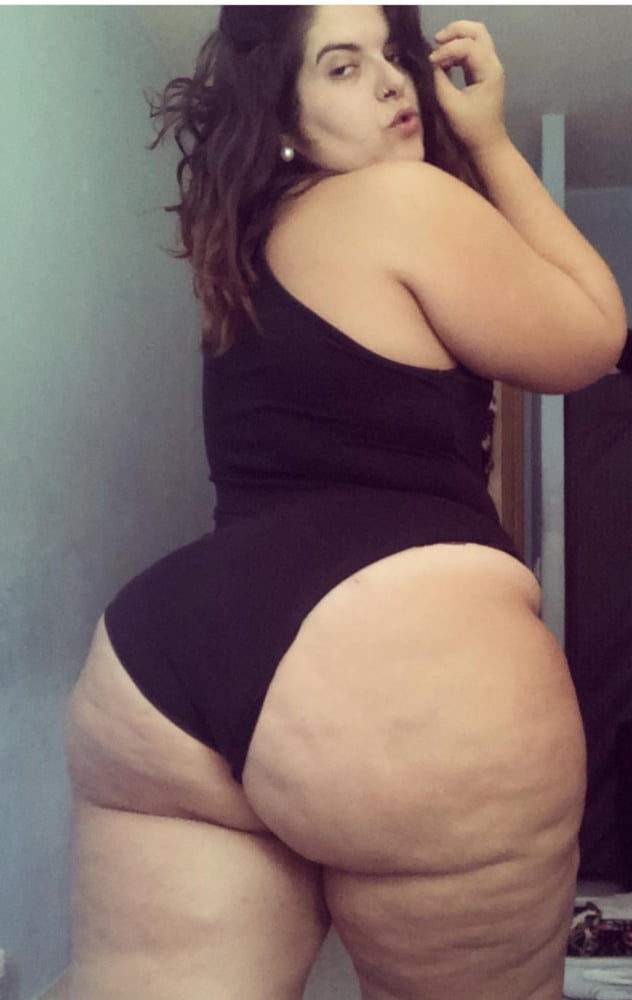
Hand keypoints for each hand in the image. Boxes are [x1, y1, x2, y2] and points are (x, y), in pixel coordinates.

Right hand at [428, 21, 506, 151]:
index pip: (468, 46)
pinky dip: (456, 51)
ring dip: (456, 40)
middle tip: (436, 41)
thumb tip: (431, 64)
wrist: (486, 144)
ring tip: (438, 52)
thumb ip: (440, 81)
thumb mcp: (451, 106)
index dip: (447, 50)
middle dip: (456, 31)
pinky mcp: (482, 73)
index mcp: (489, 71)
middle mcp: (492, 64)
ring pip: (475, 38)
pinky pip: (471, 51)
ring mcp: (489, 67)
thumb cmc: (471, 129)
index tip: (431, 63)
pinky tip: (444, 62)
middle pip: (477, 31)